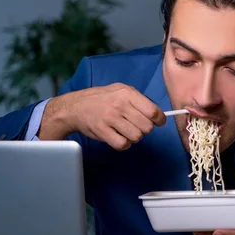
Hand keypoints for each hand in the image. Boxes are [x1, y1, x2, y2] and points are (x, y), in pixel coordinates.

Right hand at [38, 83, 165, 149]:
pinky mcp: (102, 131)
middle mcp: (119, 105)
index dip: (159, 120)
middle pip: (147, 127)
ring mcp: (110, 118)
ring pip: (137, 137)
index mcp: (127, 93)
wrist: (76, 107)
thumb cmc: (101, 99)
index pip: (153, 111)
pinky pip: (123, 144)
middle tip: (135, 126)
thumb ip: (139, 100)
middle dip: (144, 129)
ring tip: (125, 131)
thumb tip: (158, 115)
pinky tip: (118, 137)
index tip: (157, 122)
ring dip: (133, 137)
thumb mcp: (120, 90)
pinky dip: (123, 144)